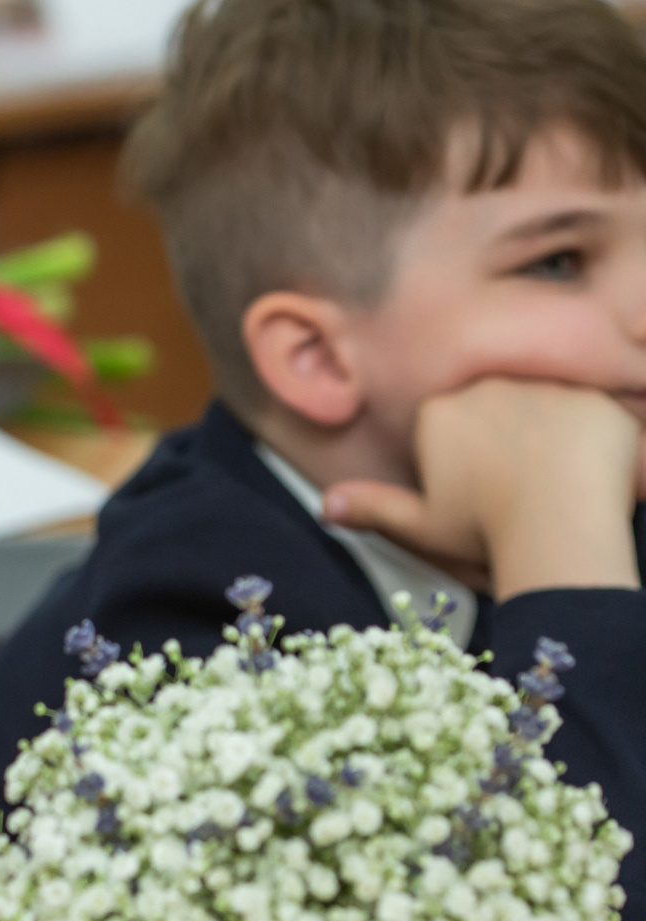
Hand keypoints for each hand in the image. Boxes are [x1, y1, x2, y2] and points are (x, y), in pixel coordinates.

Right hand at [322, 378, 640, 600]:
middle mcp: (486, 387)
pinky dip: (594, 435)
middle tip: (522, 484)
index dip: (465, 456)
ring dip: (552, 432)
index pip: (451, 421)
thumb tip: (325, 504)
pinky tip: (590, 468)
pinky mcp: (592, 395)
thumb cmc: (484, 533)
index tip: (480, 488)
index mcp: (439, 413)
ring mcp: (542, 386)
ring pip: (545, 404)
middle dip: (508, 435)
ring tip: (558, 478)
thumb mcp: (418, 526)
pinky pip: (593, 408)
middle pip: (497, 404)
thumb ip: (371, 508)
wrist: (557, 533)